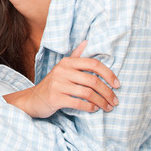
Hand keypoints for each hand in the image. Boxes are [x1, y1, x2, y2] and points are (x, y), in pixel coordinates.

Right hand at [5, 41, 119, 117]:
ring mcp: (58, 84)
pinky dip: (90, 108)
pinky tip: (94, 109)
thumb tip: (87, 41)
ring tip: (108, 107)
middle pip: (93, 80)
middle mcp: (62, 71)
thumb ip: (75, 56)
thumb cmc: (53, 84)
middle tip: (115, 101)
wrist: (33, 99)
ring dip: (102, 102)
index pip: (93, 64)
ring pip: (88, 93)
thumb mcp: (62, 68)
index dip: (108, 74)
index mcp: (67, 62)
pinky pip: (79, 103)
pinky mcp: (55, 98)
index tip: (117, 84)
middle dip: (108, 92)